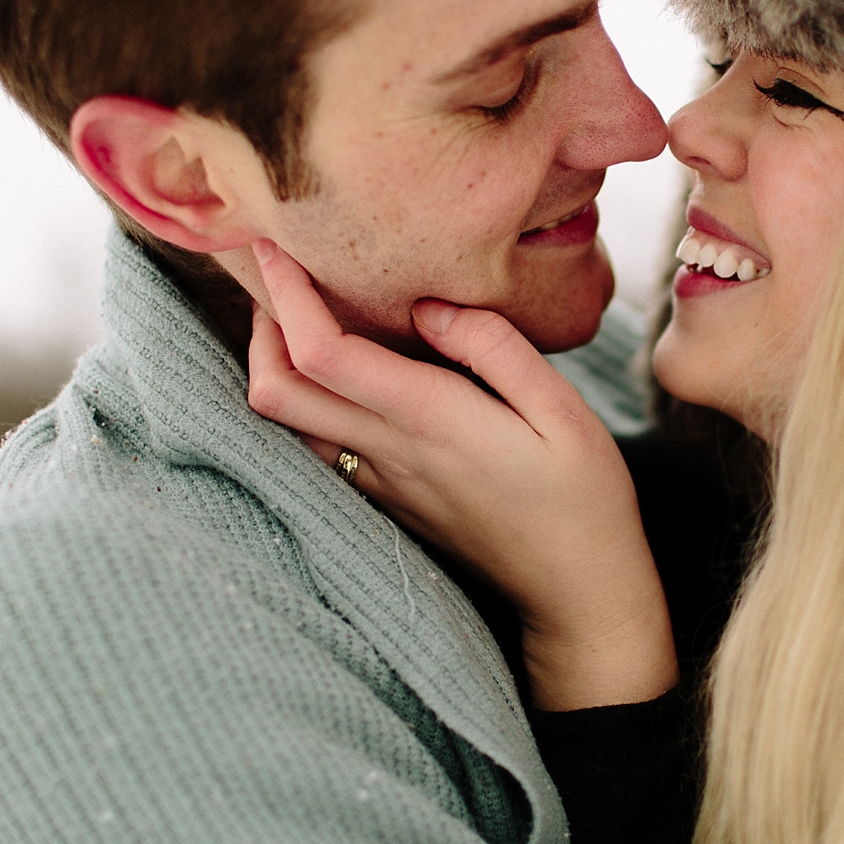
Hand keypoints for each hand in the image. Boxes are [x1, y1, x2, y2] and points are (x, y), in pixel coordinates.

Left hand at [246, 242, 676, 712]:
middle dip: (260, 326)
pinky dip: (307, 402)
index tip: (275, 246)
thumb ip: (494, 347)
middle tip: (277, 278)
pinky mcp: (388, 502)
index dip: (287, 295)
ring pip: (288, 425)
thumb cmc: (582, 500)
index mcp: (430, 420)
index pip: (323, 353)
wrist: (577, 596)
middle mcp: (391, 454)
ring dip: (277, 367)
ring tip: (299, 317)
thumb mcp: (564, 410)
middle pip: (276, 393)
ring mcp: (382, 484)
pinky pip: (320, 448)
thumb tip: (426, 306)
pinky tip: (335, 374)